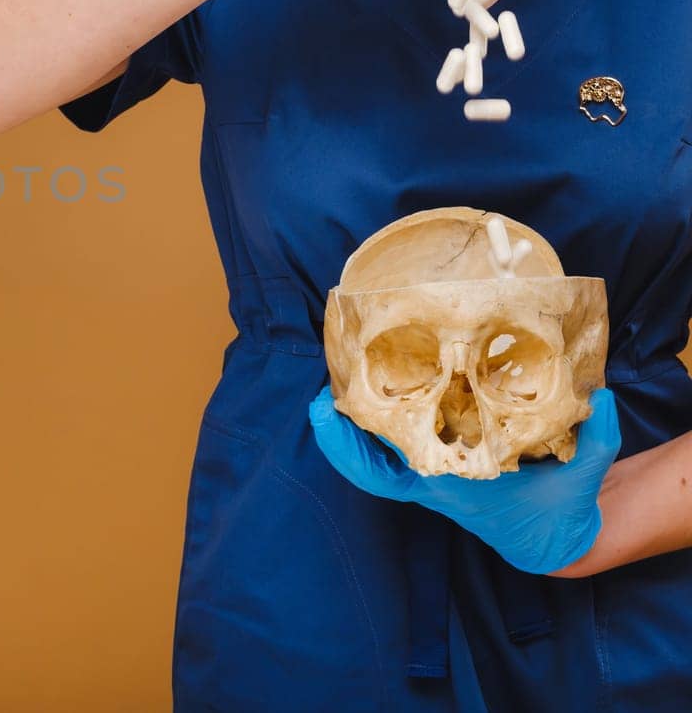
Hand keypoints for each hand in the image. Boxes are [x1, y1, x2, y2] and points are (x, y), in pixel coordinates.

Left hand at [308, 385, 619, 574]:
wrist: (556, 539)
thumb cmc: (563, 504)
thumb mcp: (585, 472)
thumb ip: (597, 437)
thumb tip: (601, 397)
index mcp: (455, 486)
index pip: (389, 473)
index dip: (351, 446)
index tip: (329, 413)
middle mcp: (433, 484)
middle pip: (367, 466)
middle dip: (338, 436)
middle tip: (321, 394)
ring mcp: (430, 480)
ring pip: (372, 461)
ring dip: (350, 431)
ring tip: (335, 384)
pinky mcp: (436, 471)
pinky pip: (390, 456)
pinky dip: (374, 431)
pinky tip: (372, 393)